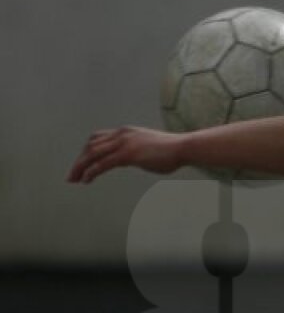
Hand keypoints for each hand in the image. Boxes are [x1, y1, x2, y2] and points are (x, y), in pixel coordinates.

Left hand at [68, 127, 184, 182]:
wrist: (183, 147)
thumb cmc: (172, 151)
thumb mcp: (149, 149)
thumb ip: (137, 153)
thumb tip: (132, 160)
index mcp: (125, 132)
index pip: (97, 140)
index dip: (86, 153)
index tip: (81, 166)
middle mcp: (120, 134)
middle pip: (90, 146)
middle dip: (78, 162)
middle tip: (71, 176)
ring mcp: (123, 143)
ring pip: (92, 154)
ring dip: (80, 167)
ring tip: (74, 180)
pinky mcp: (127, 154)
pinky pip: (102, 163)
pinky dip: (91, 172)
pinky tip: (86, 180)